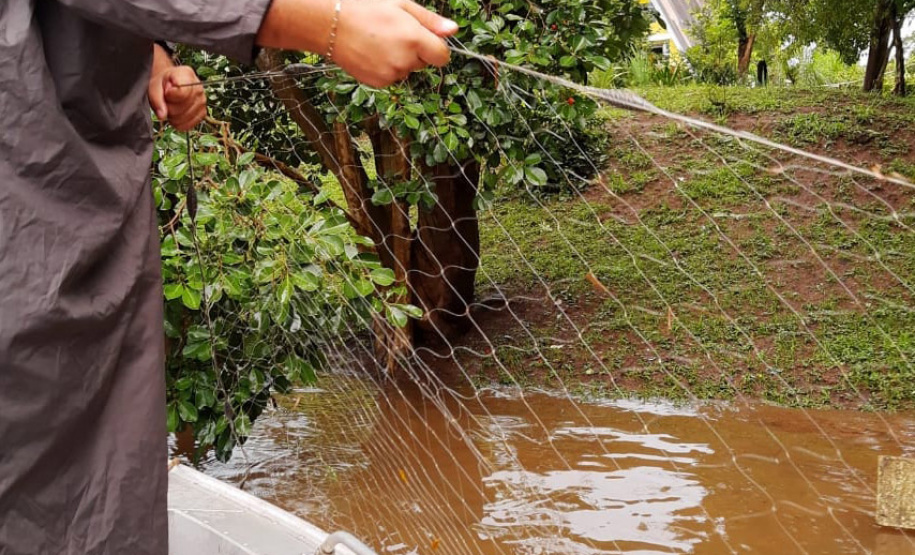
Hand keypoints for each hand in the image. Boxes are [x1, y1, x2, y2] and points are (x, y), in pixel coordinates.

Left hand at [148, 66, 207, 131]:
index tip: (165, 93)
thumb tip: (162, 115)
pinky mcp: (202, 113)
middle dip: (170, 107)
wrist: (168, 86)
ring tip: (171, 107)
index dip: (170, 97)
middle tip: (166, 100)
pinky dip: (179, 123)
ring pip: (185, 117)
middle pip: (183, 107)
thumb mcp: (154, 86)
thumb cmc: (162, 84)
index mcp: (187, 74)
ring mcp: (202, 101)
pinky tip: (176, 115)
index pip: (182, 92)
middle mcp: (198, 88)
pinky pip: (189, 124)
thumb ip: (156, 99)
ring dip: (174, 116)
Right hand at [331, 0, 456, 87]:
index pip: (442, 56)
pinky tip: (372, 53)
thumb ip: (430, 20)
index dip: (436, 47)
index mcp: (414, 39)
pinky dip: (386, 68)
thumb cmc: (365, 8)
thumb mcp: (401, 5)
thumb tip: (454, 30)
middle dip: (415, 51)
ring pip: (407, 70)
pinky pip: (392, 77)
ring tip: (379, 42)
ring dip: (400, 60)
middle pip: (424, 63)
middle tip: (394, 33)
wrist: (330, 24)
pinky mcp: (378, 83)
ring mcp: (391, 74)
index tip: (424, 38)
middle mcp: (405, 60)